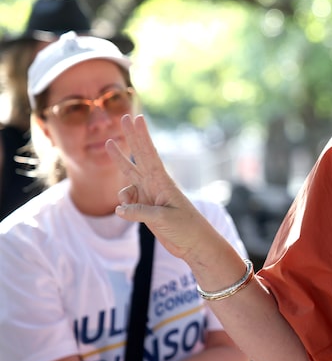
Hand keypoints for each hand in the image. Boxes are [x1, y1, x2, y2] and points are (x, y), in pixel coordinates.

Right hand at [106, 114, 214, 261]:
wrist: (194, 245)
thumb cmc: (186, 229)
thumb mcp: (162, 220)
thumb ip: (139, 212)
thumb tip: (119, 209)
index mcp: (163, 182)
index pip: (149, 155)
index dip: (142, 137)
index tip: (137, 118)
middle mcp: (155, 184)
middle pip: (139, 156)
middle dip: (131, 136)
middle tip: (124, 116)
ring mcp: (150, 195)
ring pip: (128, 175)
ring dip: (119, 162)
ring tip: (108, 144)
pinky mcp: (146, 208)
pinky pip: (126, 201)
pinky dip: (123, 205)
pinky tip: (126, 212)